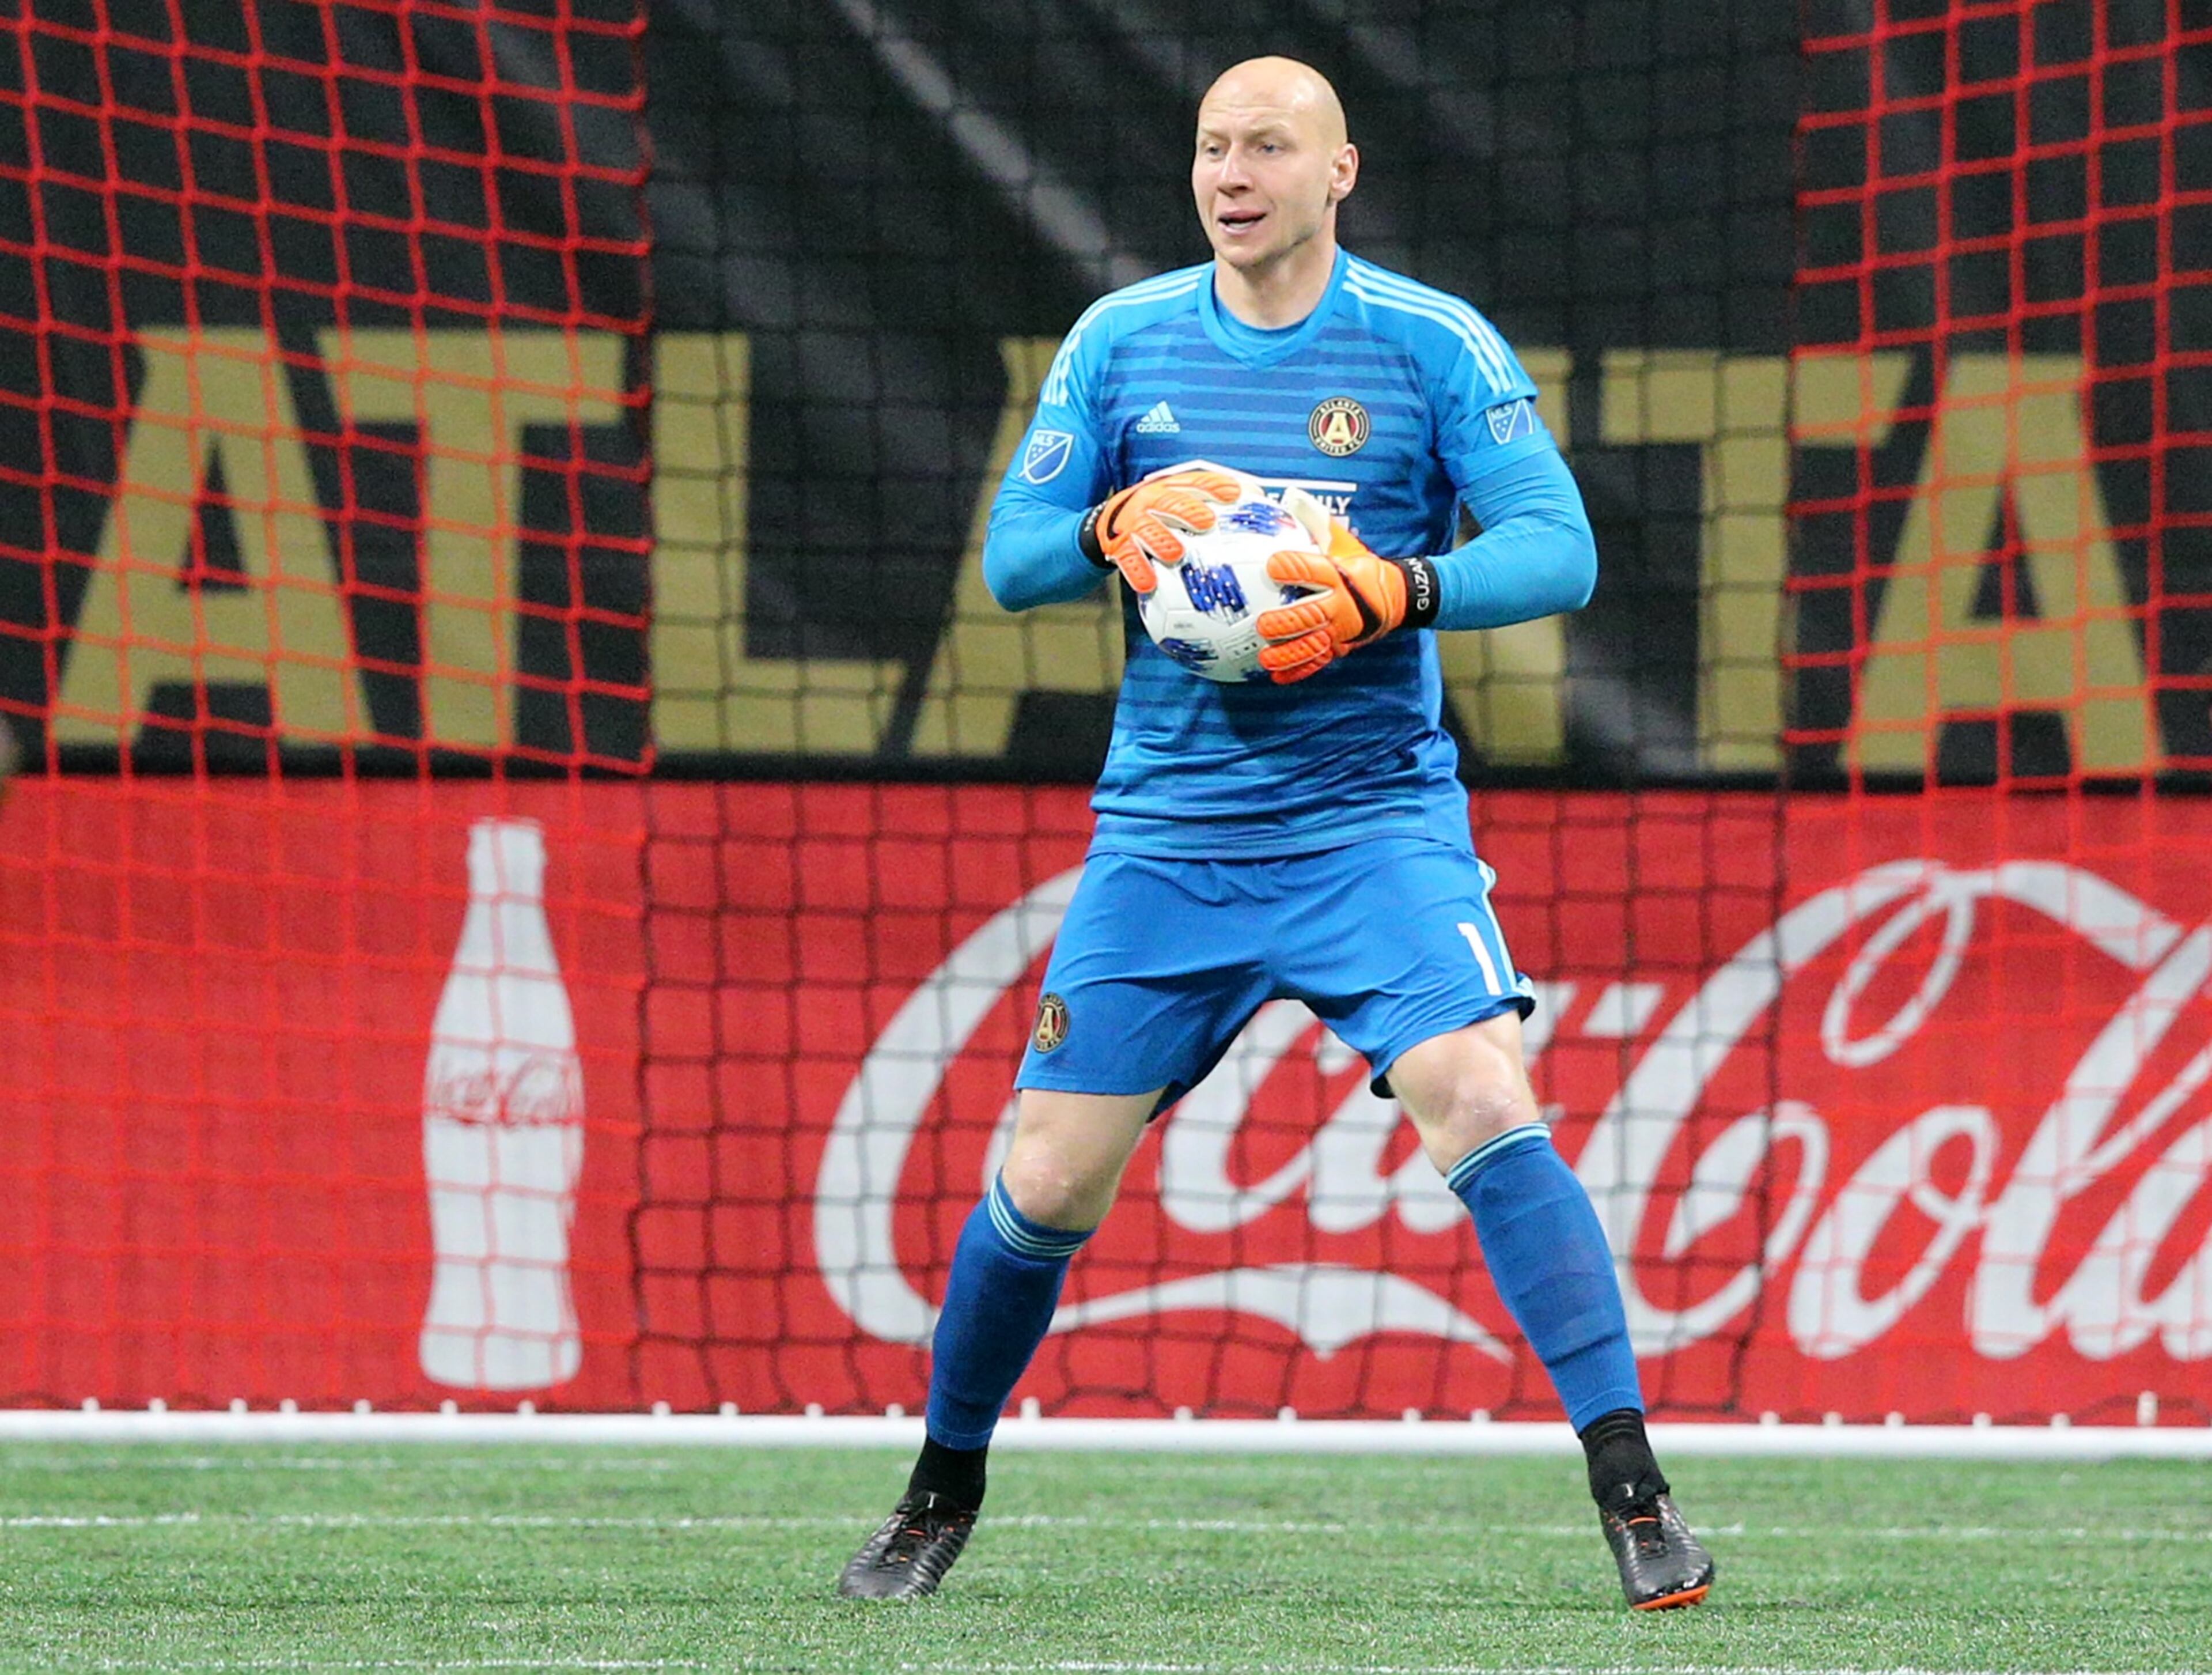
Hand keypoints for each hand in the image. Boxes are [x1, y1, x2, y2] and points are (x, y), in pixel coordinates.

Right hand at [1078, 468, 1241, 593]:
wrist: (1110, 521)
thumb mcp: (1180, 499)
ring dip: (1161, 541)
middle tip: (1205, 521)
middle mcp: (1151, 501)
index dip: (1213, 486)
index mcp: (1170, 488)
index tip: (1233, 493)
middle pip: (1169, 502)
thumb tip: (1258, 499)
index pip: (1194, 482)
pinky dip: (1138, 571)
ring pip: (1147, 530)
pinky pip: (1128, 559)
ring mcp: (1134, 523)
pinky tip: (1148, 584)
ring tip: (1175, 553)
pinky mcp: (1119, 545)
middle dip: (1187, 510)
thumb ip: (1211, 501)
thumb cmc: (1159, 514)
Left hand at [1255, 489, 1437, 682]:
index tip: (1273, 565)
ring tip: (1266, 658)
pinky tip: (1277, 677)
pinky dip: (1298, 672)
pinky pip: (1318, 663)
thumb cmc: (1361, 567)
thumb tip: (1291, 497)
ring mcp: (1341, 631)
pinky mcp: (1340, 647)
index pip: (1314, 569)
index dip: (1292, 567)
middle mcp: (1342, 606)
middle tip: (1264, 624)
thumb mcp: (1345, 542)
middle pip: (1311, 615)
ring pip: (1313, 645)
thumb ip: (1317, 522)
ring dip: (1289, 653)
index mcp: (1340, 575)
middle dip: (1286, 622)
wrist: (1397, 597)